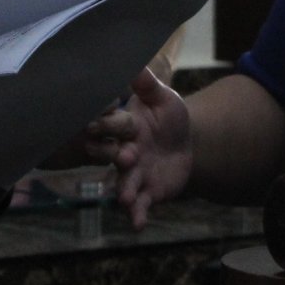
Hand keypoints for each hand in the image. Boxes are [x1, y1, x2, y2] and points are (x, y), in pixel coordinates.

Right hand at [80, 69, 192, 228]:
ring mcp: (134, 175)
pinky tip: (138, 225)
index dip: (106, 125)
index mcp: (125, 128)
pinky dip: (138, 215)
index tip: (95, 124)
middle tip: (125, 159)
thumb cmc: (170, 117)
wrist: (188, 144)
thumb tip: (133, 60)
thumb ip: (147, 84)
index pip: (111, 126)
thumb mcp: (163, 97)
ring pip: (125, 184)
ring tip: (126, 199)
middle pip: (114, 157)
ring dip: (125, 192)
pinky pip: (140, 206)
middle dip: (117, 159)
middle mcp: (124, 152)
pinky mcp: (147, 193)